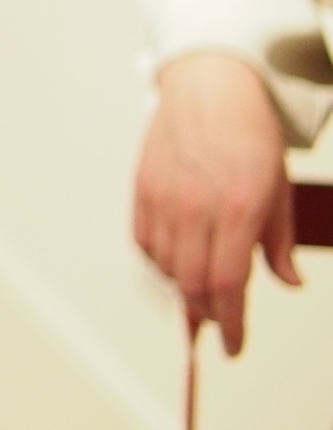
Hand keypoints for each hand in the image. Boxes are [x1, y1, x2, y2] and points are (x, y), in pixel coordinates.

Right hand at [134, 53, 300, 354]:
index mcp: (237, 206)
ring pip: (166, 267)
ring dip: (183, 288)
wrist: (209, 84)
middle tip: (218, 325)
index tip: (234, 345)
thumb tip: (288, 282)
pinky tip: (176, 260)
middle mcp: (196, 206)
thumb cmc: (249, 131)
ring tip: (200, 292)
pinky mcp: (142, 188)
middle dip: (207, 312)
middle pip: (193, 282)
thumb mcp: (281, 188)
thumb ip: (280, 242)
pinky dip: (159, 262)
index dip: (231, 324)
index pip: (228, 283)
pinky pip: (145, 242)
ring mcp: (164, 197)